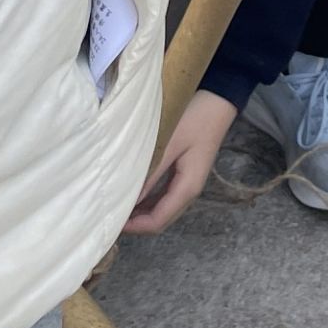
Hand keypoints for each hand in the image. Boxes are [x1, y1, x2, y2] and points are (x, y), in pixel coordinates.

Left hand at [123, 88, 237, 234]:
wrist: (218, 100)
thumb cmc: (193, 120)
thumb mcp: (168, 146)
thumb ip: (149, 175)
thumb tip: (127, 201)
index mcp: (187, 189)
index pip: (158, 221)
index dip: (135, 227)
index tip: (111, 222)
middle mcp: (189, 192)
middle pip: (161, 220)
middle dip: (136, 224)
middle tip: (110, 217)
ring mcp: (188, 183)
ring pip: (162, 209)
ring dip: (141, 213)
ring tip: (117, 206)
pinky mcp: (185, 173)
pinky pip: (164, 196)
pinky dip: (148, 201)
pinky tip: (133, 193)